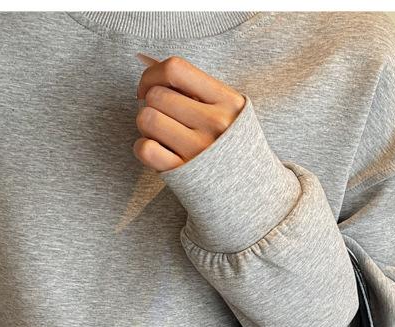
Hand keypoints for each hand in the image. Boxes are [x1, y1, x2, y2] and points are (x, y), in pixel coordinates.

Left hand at [133, 53, 245, 172]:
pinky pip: (145, 148)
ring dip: (146, 125)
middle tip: (162, 117)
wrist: (251, 190)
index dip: (152, 74)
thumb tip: (150, 69)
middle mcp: (216, 123)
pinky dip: (143, 148)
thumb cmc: (231, 144)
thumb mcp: (229, 111)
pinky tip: (157, 151)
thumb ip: (197, 89)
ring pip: (147, 118)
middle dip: (150, 104)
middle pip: (156, 95)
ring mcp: (200, 150)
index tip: (150, 87)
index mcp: (228, 101)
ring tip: (161, 134)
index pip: (176, 69)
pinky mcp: (184, 173)